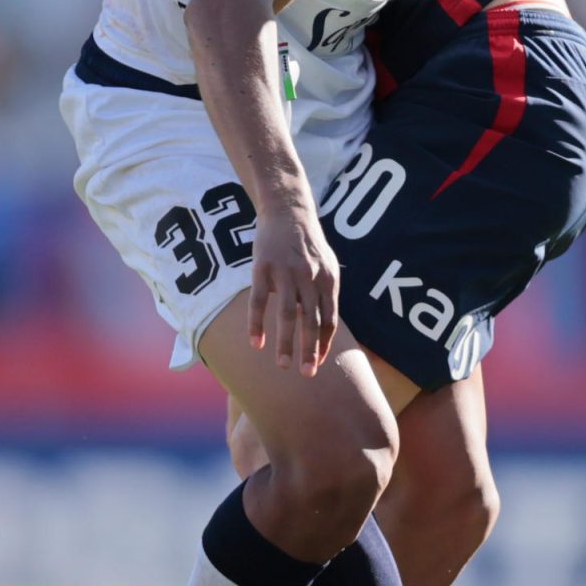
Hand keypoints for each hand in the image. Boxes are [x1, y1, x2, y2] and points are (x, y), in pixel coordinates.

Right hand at [247, 199, 339, 376]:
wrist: (288, 210)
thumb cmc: (308, 243)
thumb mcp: (327, 265)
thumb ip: (325, 294)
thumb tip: (325, 327)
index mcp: (328, 280)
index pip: (329, 319)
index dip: (324, 343)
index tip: (318, 364)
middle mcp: (309, 278)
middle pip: (310, 321)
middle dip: (309, 350)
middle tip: (306, 375)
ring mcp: (285, 273)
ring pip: (286, 315)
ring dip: (285, 343)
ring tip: (282, 366)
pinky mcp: (262, 269)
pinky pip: (259, 302)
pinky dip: (257, 325)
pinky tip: (255, 344)